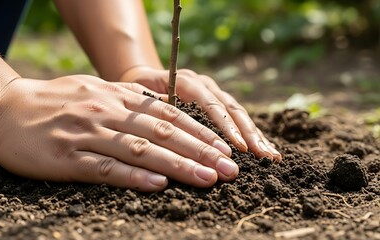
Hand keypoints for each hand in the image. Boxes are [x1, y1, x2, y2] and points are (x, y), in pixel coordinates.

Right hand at [0, 75, 237, 191]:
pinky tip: (159, 185)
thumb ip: (126, 101)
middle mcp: (107, 113)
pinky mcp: (68, 158)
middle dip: (200, 151)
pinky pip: (106, 168)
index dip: (199, 132)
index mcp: (116, 97)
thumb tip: (162, 112)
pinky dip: (134, 176)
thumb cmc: (53, 102)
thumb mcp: (94, 90)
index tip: (224, 148)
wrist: (4, 108)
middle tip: (229, 168)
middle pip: (163, 133)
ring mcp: (88, 135)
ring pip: (141, 150)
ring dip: (178, 165)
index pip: (168, 115)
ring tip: (207, 178)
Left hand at [120, 66, 281, 160]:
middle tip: (263, 155)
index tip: (238, 147)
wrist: (143, 77)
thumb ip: (156, 105)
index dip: (225, 126)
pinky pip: (238, 118)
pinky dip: (251, 134)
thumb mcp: (141, 93)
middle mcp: (204, 85)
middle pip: (230, 109)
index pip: (209, 104)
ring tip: (270, 156)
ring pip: (239, 113)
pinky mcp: (218, 103)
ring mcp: (213, 93)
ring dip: (255, 135)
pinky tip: (265, 149)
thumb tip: (169, 128)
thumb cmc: (138, 89)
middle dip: (248, 134)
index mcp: (186, 81)